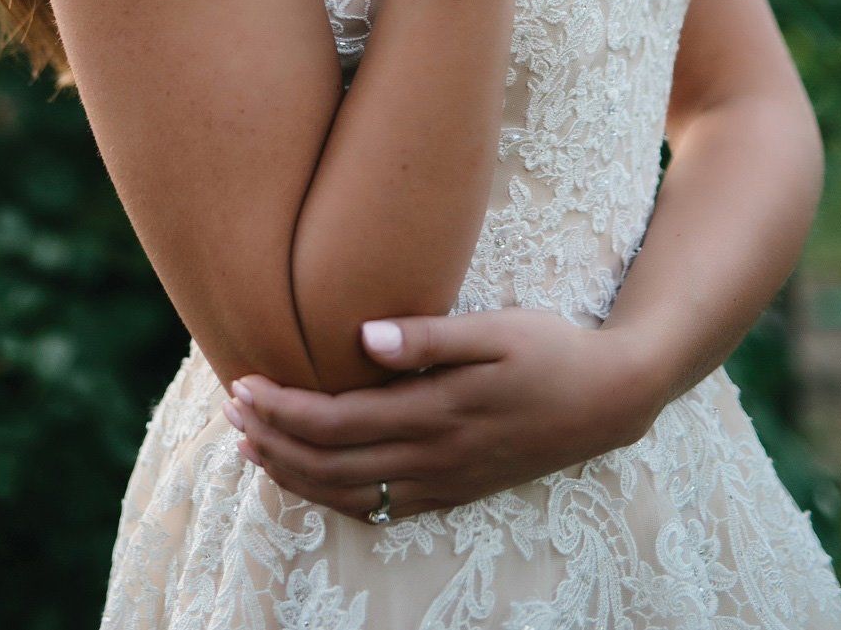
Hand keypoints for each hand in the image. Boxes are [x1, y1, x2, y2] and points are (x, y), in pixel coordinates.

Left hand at [224, 307, 659, 522]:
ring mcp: (445, 482)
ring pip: (351, 494)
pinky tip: (314, 480)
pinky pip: (383, 510)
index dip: (282, 409)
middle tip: (230, 412)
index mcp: (435, 413)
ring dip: (295, 474)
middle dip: (273, 442)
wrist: (610, 399)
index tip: (242, 384)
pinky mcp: (457, 490)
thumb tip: (363, 335)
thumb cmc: (550, 350)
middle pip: (331, 465)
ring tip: (252, 447)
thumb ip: (429, 336)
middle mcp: (434, 457)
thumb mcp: (496, 330)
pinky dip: (337, 498)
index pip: (336, 422)